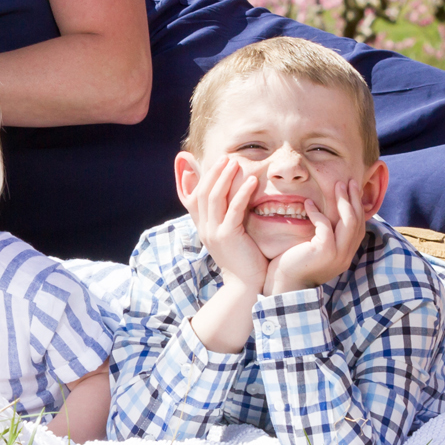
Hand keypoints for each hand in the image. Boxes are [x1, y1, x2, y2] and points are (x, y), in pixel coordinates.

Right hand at [185, 156, 268, 295]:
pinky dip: (242, 193)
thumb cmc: (243, 261)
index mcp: (203, 227)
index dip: (195, 178)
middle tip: (226, 158)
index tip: (204, 162)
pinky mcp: (227, 236)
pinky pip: (233, 209)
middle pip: (203, 192)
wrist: (245, 287)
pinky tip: (252, 182)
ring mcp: (214, 232)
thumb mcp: (230, 237)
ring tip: (236, 163)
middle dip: (214, 172)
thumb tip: (233, 200)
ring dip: (225, 177)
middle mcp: (204, 228)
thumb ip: (228, 218)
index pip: (192, 197)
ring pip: (214, 197)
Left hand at [262, 181, 366, 293]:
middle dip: (354, 199)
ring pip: (348, 221)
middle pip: (357, 221)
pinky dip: (317, 213)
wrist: (283, 287)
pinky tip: (308, 203)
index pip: (359, 228)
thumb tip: (325, 217)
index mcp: (345, 255)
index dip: (357, 207)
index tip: (352, 190)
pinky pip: (325, 226)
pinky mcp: (325, 251)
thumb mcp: (314, 250)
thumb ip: (324, 237)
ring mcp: (337, 254)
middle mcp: (346, 255)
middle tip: (348, 181)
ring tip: (337, 185)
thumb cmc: (294, 266)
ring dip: (343, 201)